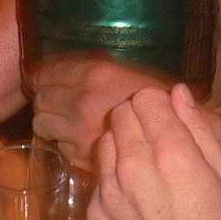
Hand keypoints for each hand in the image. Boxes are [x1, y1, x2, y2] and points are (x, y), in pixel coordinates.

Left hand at [32, 54, 168, 170]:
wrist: (180, 137)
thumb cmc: (161, 98)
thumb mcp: (128, 69)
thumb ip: (94, 65)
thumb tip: (55, 62)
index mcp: (95, 74)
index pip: (45, 73)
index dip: (42, 75)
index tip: (45, 76)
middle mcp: (83, 103)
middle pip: (40, 99)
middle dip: (46, 97)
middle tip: (58, 97)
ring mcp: (80, 134)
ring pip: (42, 125)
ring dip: (51, 120)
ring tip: (65, 117)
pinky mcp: (81, 159)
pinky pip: (58, 147)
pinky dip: (63, 141)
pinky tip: (79, 136)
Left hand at [89, 84, 220, 219]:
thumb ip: (200, 130)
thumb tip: (179, 91)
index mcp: (173, 153)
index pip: (145, 97)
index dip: (158, 105)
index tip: (168, 119)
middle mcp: (135, 167)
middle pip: (121, 114)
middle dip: (138, 120)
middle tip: (157, 141)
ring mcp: (111, 191)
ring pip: (105, 141)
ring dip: (122, 146)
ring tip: (145, 168)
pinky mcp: (97, 211)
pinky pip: (98, 176)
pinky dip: (113, 177)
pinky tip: (134, 195)